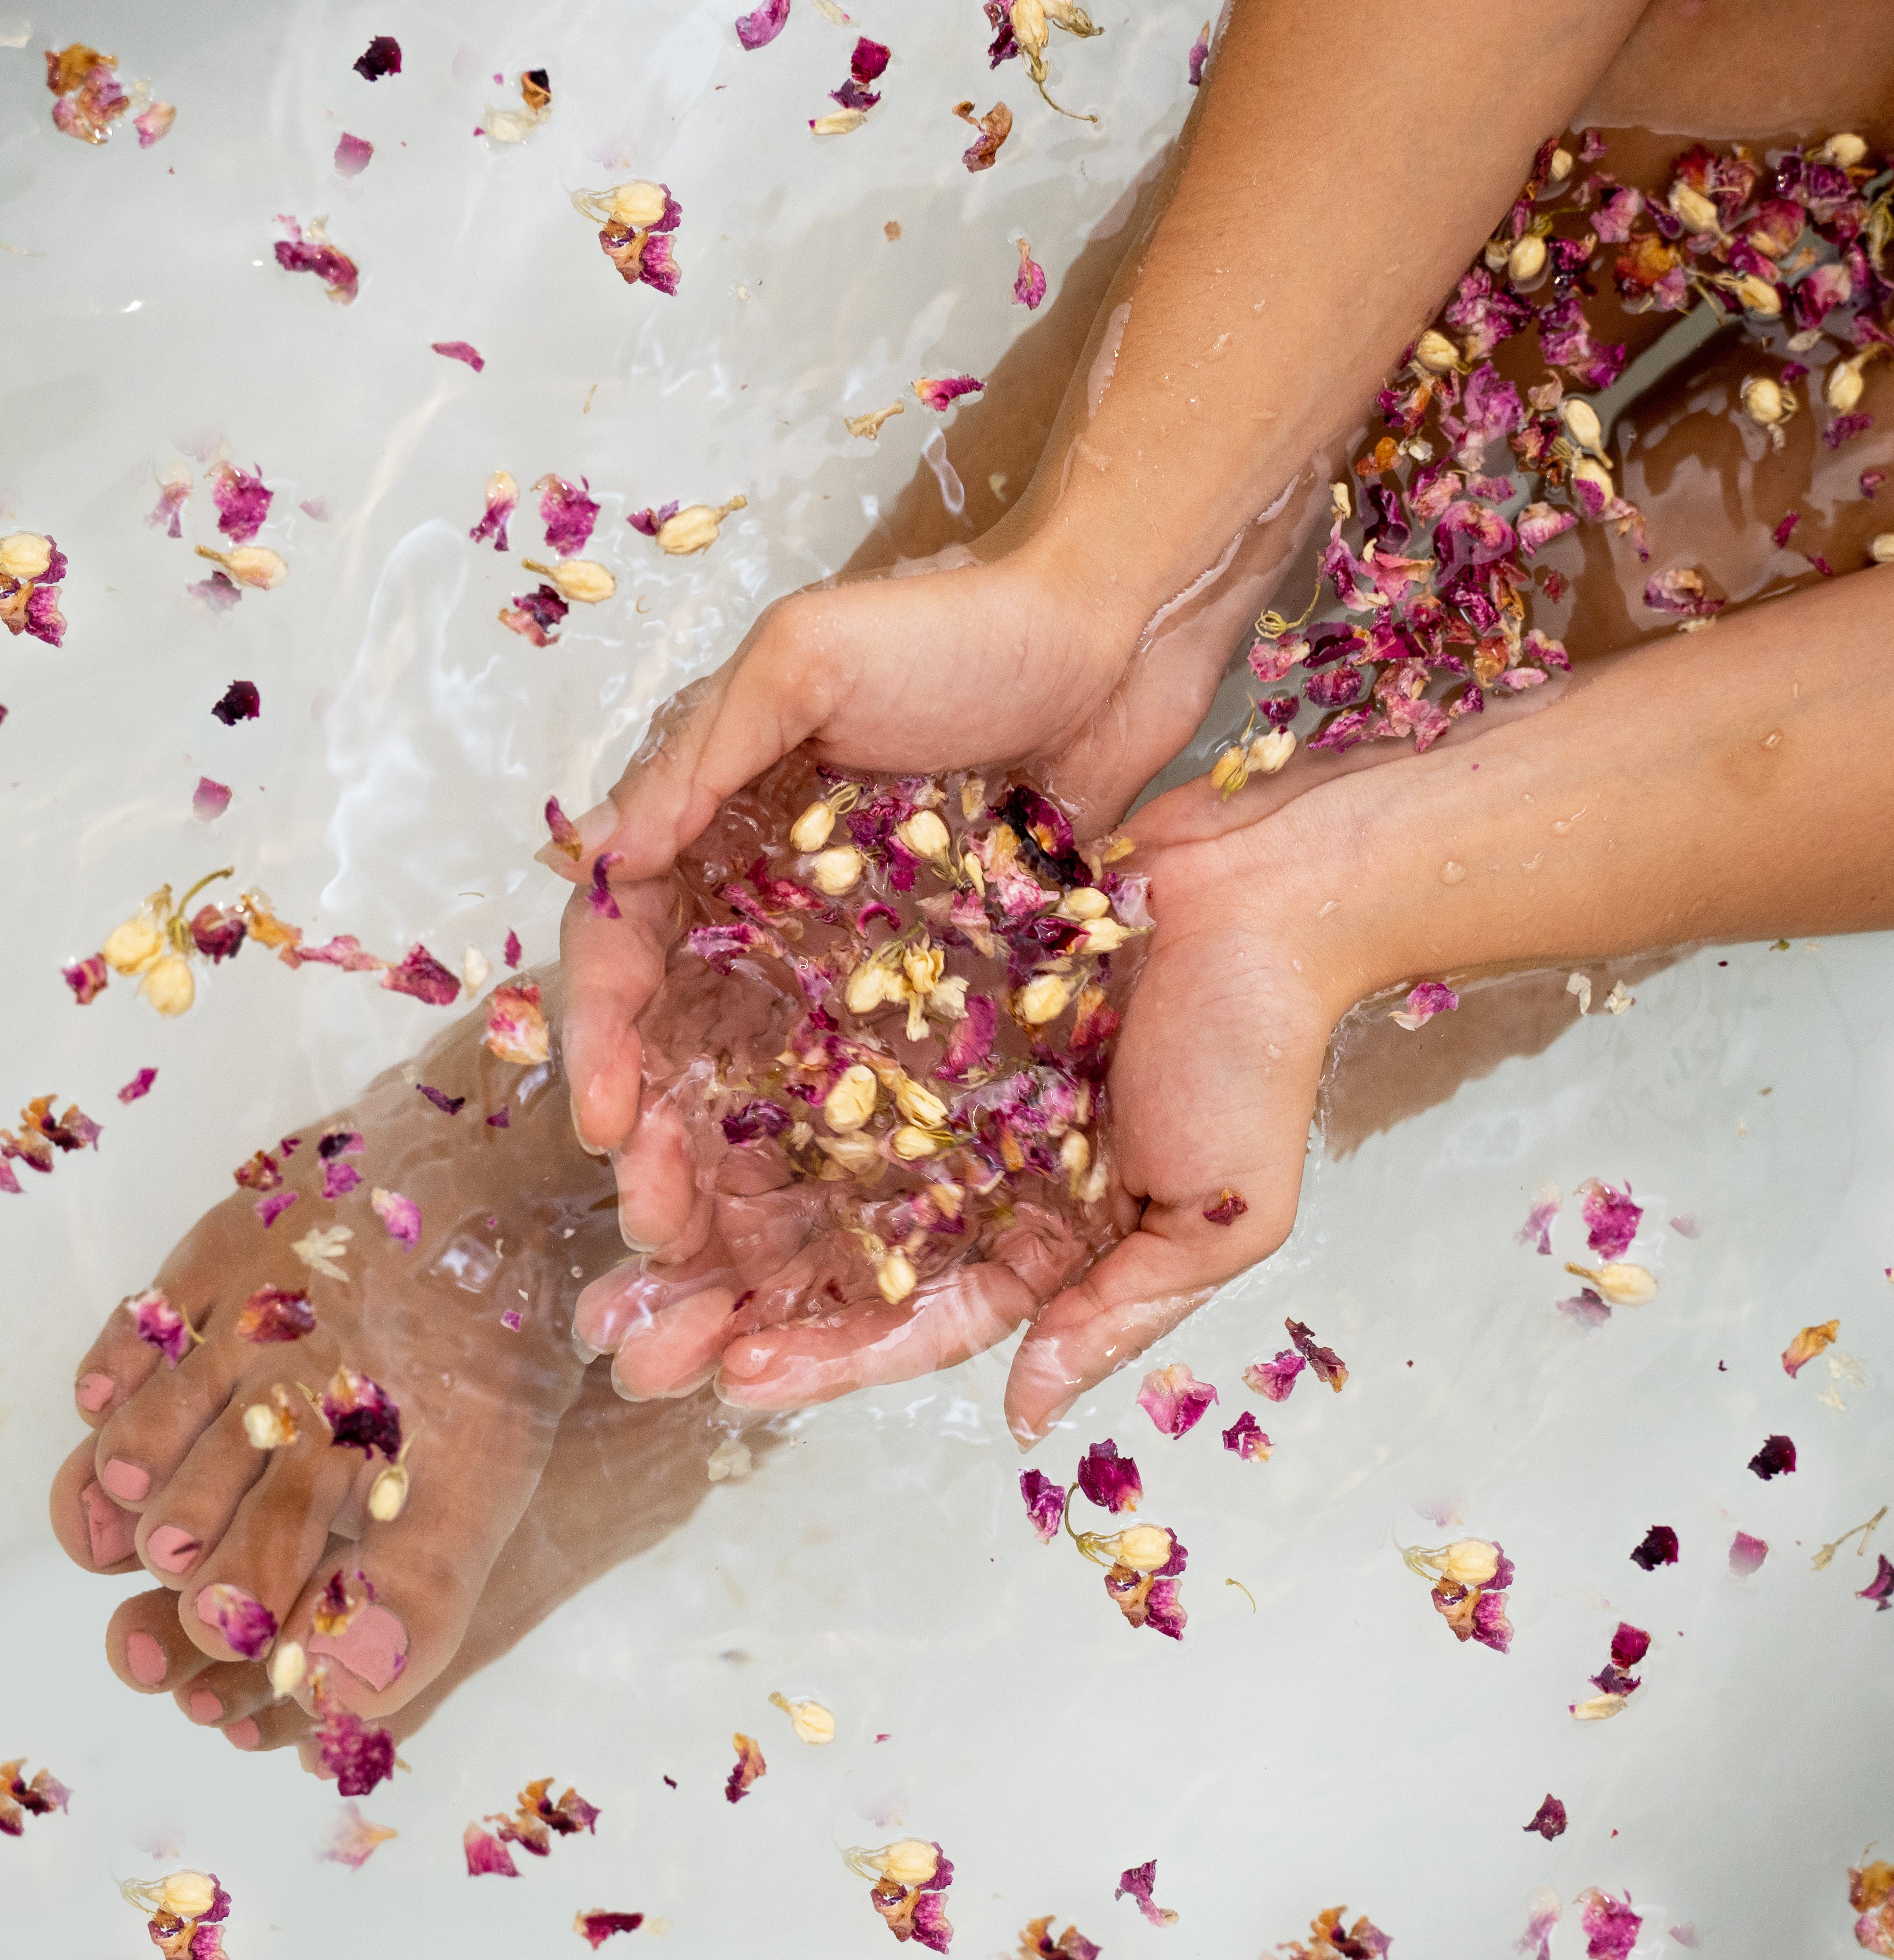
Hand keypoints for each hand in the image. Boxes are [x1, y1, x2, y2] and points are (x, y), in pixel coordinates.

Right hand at [556, 521, 1296, 1242]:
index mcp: (709, 818)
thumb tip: (598, 854)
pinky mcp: (916, 972)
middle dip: (649, 1128)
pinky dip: (815, 1141)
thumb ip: (703, 752)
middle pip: (672, 1028)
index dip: (598, 1033)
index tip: (605, 1122)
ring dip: (717, 1160)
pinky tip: (812, 1217)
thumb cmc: (955, 630)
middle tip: (651, 1224)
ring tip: (709, 1253)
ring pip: (750, 1067)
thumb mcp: (808, 658)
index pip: (621, 941)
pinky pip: (849, 1068)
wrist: (1108, 641)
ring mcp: (834, 939)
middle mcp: (756, 892)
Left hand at [569, 764, 1367, 1441]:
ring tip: (615, 1248)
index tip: (733, 1384)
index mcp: (1042, 1231)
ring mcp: (938, 1073)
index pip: (919, 1317)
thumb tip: (1026, 1418)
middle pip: (836, 1252)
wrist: (1269, 889)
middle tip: (623, 1346)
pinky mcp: (914, 983)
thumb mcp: (1219, 1219)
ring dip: (713, 1206)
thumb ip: (1120, 1314)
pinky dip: (746, 1080)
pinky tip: (665, 1107)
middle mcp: (973, 1160)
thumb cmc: (1260, 1055)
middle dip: (732, 1305)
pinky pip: (813, 1042)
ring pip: (804, 1156)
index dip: (828, 1358)